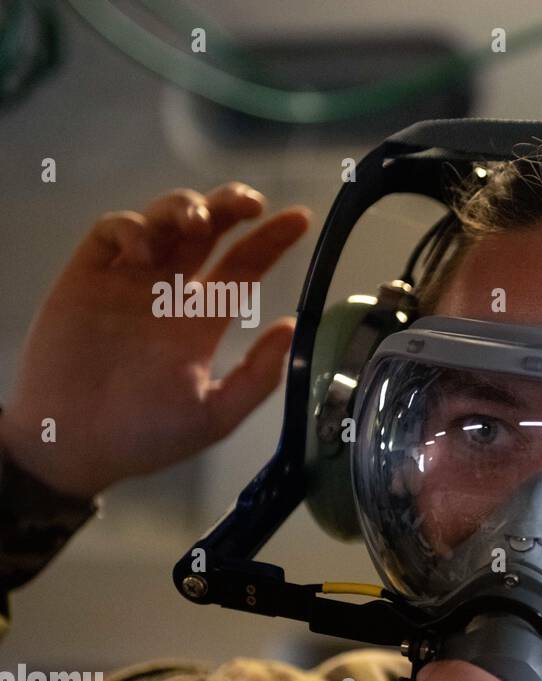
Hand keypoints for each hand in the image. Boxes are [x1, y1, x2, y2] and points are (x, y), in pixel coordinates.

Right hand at [0, 183, 310, 498]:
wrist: (73, 446)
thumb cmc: (143, 437)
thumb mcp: (214, 414)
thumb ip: (257, 376)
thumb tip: (293, 329)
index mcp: (201, 320)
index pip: (242, 266)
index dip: (270, 240)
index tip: (299, 219)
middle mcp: (168, 294)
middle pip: (205, 231)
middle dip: (229, 206)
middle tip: (250, 203)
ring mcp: (127, 282)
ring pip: (162, 220)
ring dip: (184, 207)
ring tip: (198, 222)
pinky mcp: (86, 278)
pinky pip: (110, 232)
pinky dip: (132, 226)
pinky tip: (145, 249)